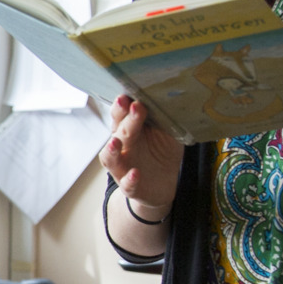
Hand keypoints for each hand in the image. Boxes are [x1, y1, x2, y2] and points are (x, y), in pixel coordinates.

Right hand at [100, 95, 183, 214]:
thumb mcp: (167, 133)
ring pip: (110, 158)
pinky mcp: (131, 187)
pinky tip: (135, 173)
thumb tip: (172, 98)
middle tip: (134, 106)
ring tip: (115, 142)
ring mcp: (123, 168)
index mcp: (129, 129)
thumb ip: (165, 119)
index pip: (121, 115)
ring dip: (111, 150)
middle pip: (119, 131)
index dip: (122, 106)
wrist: (164, 183)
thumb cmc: (162, 151)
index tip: (128, 96)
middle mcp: (122, 147)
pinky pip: (126, 184)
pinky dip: (129, 179)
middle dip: (124, 118)